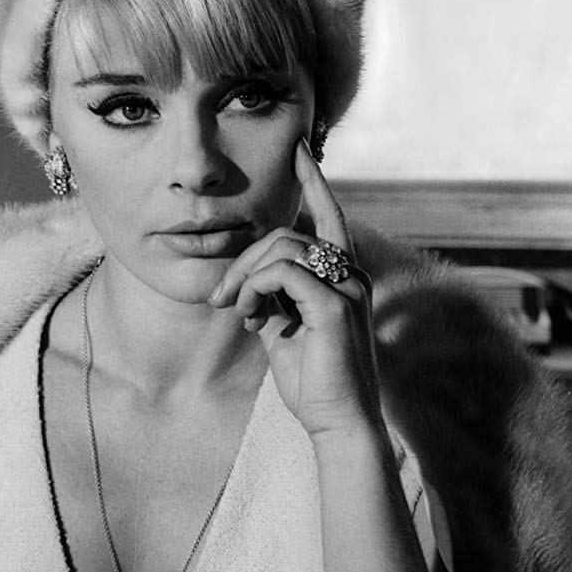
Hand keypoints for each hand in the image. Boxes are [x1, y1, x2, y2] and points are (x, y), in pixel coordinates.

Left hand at [208, 138, 380, 436]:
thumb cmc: (313, 382)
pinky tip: (250, 318)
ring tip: (236, 312)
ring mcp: (347, 288)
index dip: (315, 180)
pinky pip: (283, 273)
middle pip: (285, 235)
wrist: (337, 423)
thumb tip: (249, 281)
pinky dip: (256, 289)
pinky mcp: (335, 305)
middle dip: (242, 260)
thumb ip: (274, 298)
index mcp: (343, 278)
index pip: (331, 216)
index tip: (298, 148)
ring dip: (244, 276)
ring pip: (281, 247)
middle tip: (219, 298)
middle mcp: (351, 275)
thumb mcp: (285, 330)